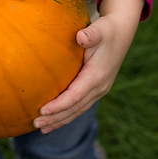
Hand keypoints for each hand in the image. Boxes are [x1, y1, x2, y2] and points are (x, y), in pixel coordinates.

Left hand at [32, 0, 144, 133]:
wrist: (121, 33)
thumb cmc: (106, 30)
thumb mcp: (99, 30)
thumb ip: (91, 35)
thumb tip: (81, 37)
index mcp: (97, 76)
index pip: (75, 96)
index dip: (59, 105)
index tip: (42, 110)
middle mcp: (100, 87)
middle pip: (75, 108)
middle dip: (56, 118)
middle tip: (36, 123)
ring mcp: (99, 90)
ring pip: (78, 110)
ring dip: (60, 120)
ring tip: (42, 128)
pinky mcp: (96, 90)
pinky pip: (80, 106)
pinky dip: (67, 114)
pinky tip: (53, 120)